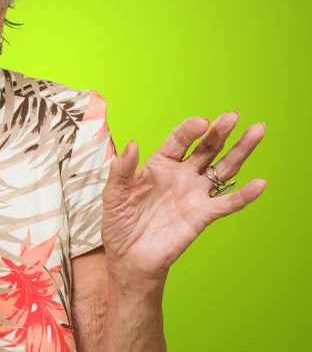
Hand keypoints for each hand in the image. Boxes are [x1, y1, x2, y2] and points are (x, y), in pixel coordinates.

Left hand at [101, 113, 266, 282]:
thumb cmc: (119, 223)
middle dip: (219, 132)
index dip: (189, 130)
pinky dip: (244, 195)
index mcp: (159, 164)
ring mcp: (194, 194)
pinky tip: (260, 183)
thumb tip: (132, 144)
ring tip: (257, 131)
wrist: (128, 258)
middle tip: (232, 116)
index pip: (179, 140)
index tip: (201, 122)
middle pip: (206, 148)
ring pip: (222, 168)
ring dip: (240, 151)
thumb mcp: (114, 194)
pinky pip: (227, 203)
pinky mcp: (203, 216)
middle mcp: (181, 175)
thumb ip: (122, 170)